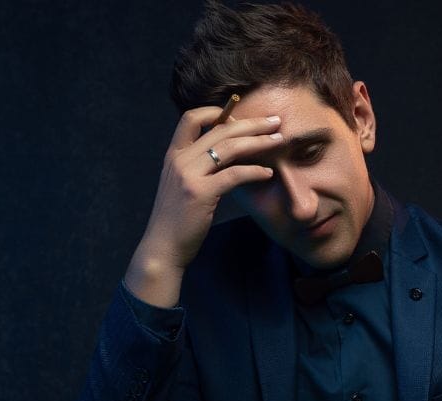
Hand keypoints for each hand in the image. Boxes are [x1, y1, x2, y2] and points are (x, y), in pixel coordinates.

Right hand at [125, 106, 283, 306]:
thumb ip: (198, 168)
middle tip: (275, 121)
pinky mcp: (200, 193)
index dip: (217, 111)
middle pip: (219, 130)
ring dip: (258, 141)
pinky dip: (254, 171)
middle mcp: (179, 160)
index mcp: (174, 156)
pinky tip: (268, 174)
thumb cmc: (177, 219)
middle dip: (251, 123)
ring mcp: (188, 175)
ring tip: (278, 140)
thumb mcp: (182, 186)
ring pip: (228, 147)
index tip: (242, 114)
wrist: (163, 247)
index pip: (191, 118)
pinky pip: (234, 174)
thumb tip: (226, 156)